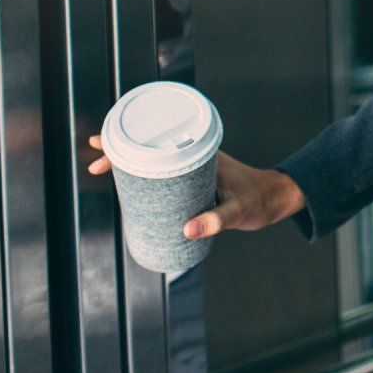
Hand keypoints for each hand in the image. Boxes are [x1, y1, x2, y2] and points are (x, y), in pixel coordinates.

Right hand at [86, 136, 305, 238]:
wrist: (278, 198)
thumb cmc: (260, 200)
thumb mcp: (238, 212)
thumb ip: (216, 220)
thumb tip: (187, 230)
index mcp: (200, 153)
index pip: (157, 142)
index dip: (128, 145)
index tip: (104, 149)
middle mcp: (194, 155)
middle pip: (150, 148)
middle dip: (121, 151)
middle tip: (94, 161)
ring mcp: (193, 167)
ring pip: (155, 159)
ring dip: (131, 163)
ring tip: (104, 170)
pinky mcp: (195, 179)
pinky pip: (164, 173)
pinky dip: (145, 175)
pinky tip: (132, 187)